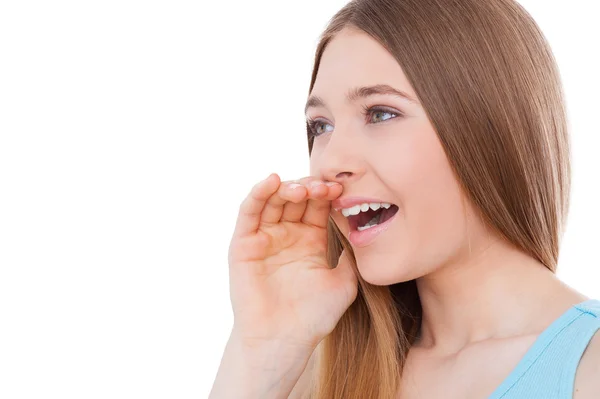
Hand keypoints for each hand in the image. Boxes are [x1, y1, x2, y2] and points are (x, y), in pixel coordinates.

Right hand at [227, 173, 357, 349]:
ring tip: (302, 188)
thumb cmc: (313, 317)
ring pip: (273, 200)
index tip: (342, 189)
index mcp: (310, 239)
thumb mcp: (344, 282)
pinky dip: (258, 193)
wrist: (283, 341)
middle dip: (310, 188)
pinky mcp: (243, 244)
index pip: (317, 205)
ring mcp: (264, 237)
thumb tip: (362, 230)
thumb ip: (352, 256)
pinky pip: (248, 212)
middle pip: (296, 197)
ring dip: (287, 187)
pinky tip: (272, 181)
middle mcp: (287, 234)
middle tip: (324, 188)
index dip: (328, 194)